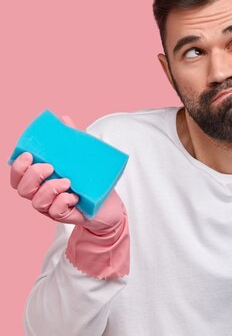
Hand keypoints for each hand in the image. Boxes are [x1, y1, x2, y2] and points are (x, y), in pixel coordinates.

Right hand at [9, 116, 129, 278]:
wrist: (109, 203)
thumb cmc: (89, 181)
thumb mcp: (80, 159)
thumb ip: (70, 141)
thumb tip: (63, 119)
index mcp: (40, 180)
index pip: (18, 175)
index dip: (17, 166)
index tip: (29, 155)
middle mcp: (41, 194)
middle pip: (22, 189)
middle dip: (32, 176)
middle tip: (50, 167)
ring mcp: (52, 207)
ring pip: (37, 202)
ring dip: (49, 189)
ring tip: (67, 181)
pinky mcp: (65, 216)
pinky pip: (55, 212)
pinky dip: (62, 203)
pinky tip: (74, 197)